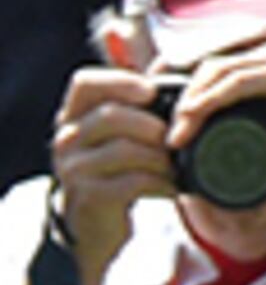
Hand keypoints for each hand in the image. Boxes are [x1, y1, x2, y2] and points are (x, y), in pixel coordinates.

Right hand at [46, 66, 177, 265]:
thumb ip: (137, 104)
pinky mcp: (90, 196)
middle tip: (177, 140)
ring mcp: (74, 167)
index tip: (152, 92)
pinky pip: (132, 183)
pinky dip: (161, 184)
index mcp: (74, 114)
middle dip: (154, 126)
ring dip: (162, 158)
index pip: (85, 83)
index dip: (120, 82)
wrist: (93, 220)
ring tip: (179, 167)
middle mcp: (68, 136)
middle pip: (112, 117)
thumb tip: (173, 64)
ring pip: (125, 151)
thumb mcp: (119, 134)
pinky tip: (173, 188)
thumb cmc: (116, 168)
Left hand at [168, 34, 265, 182]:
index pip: (214, 77)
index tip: (171, 129)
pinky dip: (211, 98)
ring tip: (173, 132)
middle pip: (203, 70)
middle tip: (158, 131)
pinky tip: (194, 117)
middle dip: (175, 98)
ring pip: (213, 73)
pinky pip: (236, 80)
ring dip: (188, 102)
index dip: (188, 98)